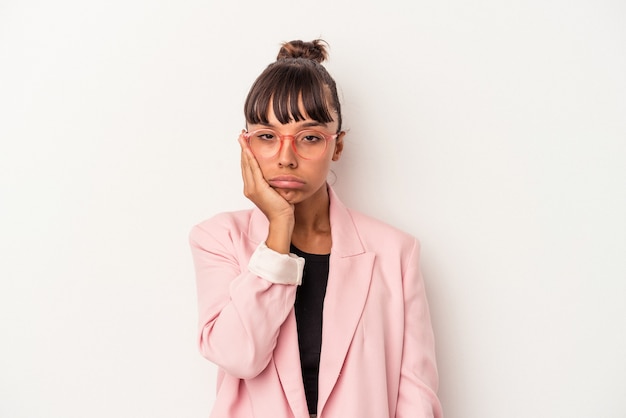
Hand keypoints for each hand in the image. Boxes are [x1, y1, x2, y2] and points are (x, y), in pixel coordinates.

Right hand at [238, 133, 293, 252]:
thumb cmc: (283, 208)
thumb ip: (273, 182)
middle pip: (244, 163)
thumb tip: (278, 173)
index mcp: (252, 188)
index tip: (245, 142)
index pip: (248, 167)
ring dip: (245, 149)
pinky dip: (250, 158)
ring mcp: (251, 188)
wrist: (282, 220)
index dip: (246, 154)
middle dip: (243, 148)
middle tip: (241, 135)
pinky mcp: (257, 188)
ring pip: (247, 164)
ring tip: (243, 137)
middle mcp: (249, 187)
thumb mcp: (277, 191)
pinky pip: (253, 169)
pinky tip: (249, 149)